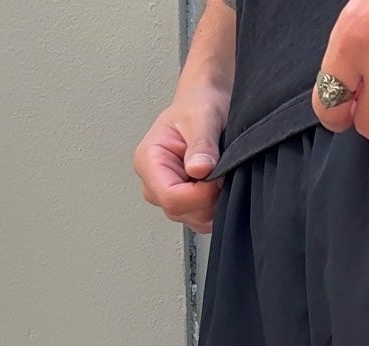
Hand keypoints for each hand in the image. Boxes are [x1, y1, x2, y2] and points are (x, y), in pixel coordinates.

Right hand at [133, 90, 229, 233]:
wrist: (206, 102)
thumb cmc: (199, 104)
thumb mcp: (202, 117)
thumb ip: (202, 144)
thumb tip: (199, 169)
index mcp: (148, 161)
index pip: (170, 198)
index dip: (200, 194)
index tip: (217, 176)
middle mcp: (153, 183)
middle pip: (182, 212)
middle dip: (208, 198)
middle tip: (220, 170)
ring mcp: (168, 195)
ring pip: (194, 220)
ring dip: (213, 203)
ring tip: (217, 173)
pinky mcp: (185, 202)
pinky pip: (203, 219)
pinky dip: (216, 205)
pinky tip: (217, 183)